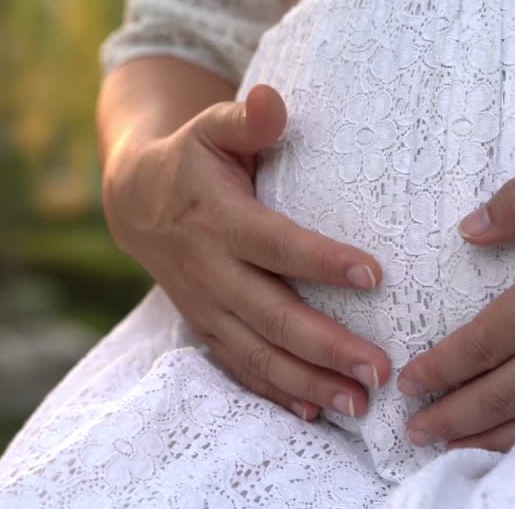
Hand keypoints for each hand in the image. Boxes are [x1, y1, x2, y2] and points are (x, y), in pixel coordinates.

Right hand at [103, 84, 391, 420]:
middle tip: (380, 369)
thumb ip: (245, 119)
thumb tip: (273, 102)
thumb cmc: (192, 158)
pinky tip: (315, 411)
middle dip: (326, 346)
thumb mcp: (209, 127)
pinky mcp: (206, 326)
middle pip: (272, 314)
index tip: (374, 275)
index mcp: (218, 218)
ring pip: (257, 353)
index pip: (275, 244)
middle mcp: (210, 269)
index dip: (321, 261)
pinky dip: (276, 392)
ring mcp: (206, 305)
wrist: (135, 200)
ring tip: (359, 403)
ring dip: (308, 381)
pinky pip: (240, 366)